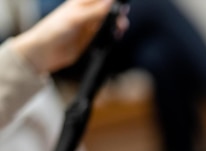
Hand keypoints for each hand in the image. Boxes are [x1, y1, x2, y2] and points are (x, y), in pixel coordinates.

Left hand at [11, 0, 128, 73]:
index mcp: (81, 2)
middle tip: (122, 15)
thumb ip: (95, 11)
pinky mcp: (92, 39)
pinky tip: (116, 35)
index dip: (112, 1)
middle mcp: (87, 12)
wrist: (45, 52)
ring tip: (120, 27)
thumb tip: (111, 2)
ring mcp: (90, 25)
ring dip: (117, 23)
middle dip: (117, 11)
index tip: (122, 3)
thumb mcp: (76, 18)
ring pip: (110, 21)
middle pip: (108, 8)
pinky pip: (107, 34)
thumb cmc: (54, 30)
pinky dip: (113, 34)